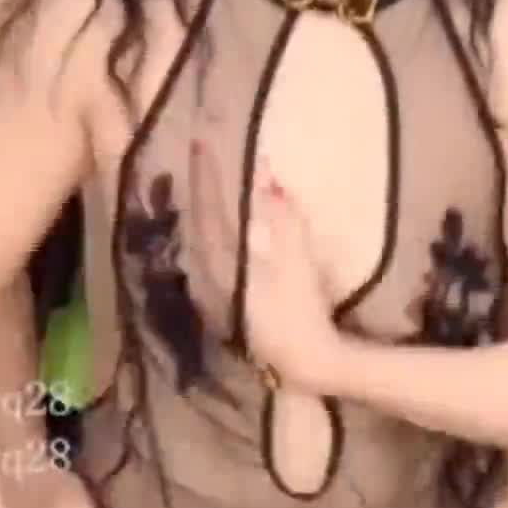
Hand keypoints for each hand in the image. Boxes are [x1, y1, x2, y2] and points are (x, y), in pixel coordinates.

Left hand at [185, 140, 333, 391]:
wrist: (308, 363)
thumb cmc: (301, 311)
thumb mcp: (296, 261)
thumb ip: (282, 219)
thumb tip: (267, 177)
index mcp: (223, 264)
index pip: (209, 210)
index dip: (205, 176)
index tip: (199, 144)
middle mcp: (212, 276)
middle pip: (200, 224)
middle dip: (201, 190)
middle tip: (200, 157)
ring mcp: (221, 291)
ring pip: (205, 241)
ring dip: (208, 211)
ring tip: (209, 183)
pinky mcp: (234, 301)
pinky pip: (216, 256)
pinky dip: (218, 233)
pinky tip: (226, 227)